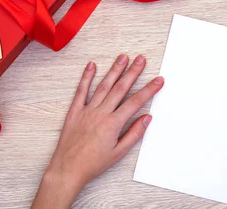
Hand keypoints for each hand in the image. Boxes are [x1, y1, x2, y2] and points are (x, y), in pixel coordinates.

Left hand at [32, 54, 163, 208]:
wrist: (68, 169)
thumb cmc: (93, 164)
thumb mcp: (119, 153)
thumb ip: (134, 133)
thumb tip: (147, 118)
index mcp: (113, 123)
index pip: (135, 102)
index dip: (149, 90)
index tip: (158, 80)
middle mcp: (101, 113)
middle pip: (121, 88)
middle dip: (133, 72)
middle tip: (141, 59)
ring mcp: (87, 110)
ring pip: (103, 86)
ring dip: (114, 70)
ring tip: (123, 57)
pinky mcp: (75, 111)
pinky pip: (81, 91)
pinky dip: (86, 77)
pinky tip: (91, 66)